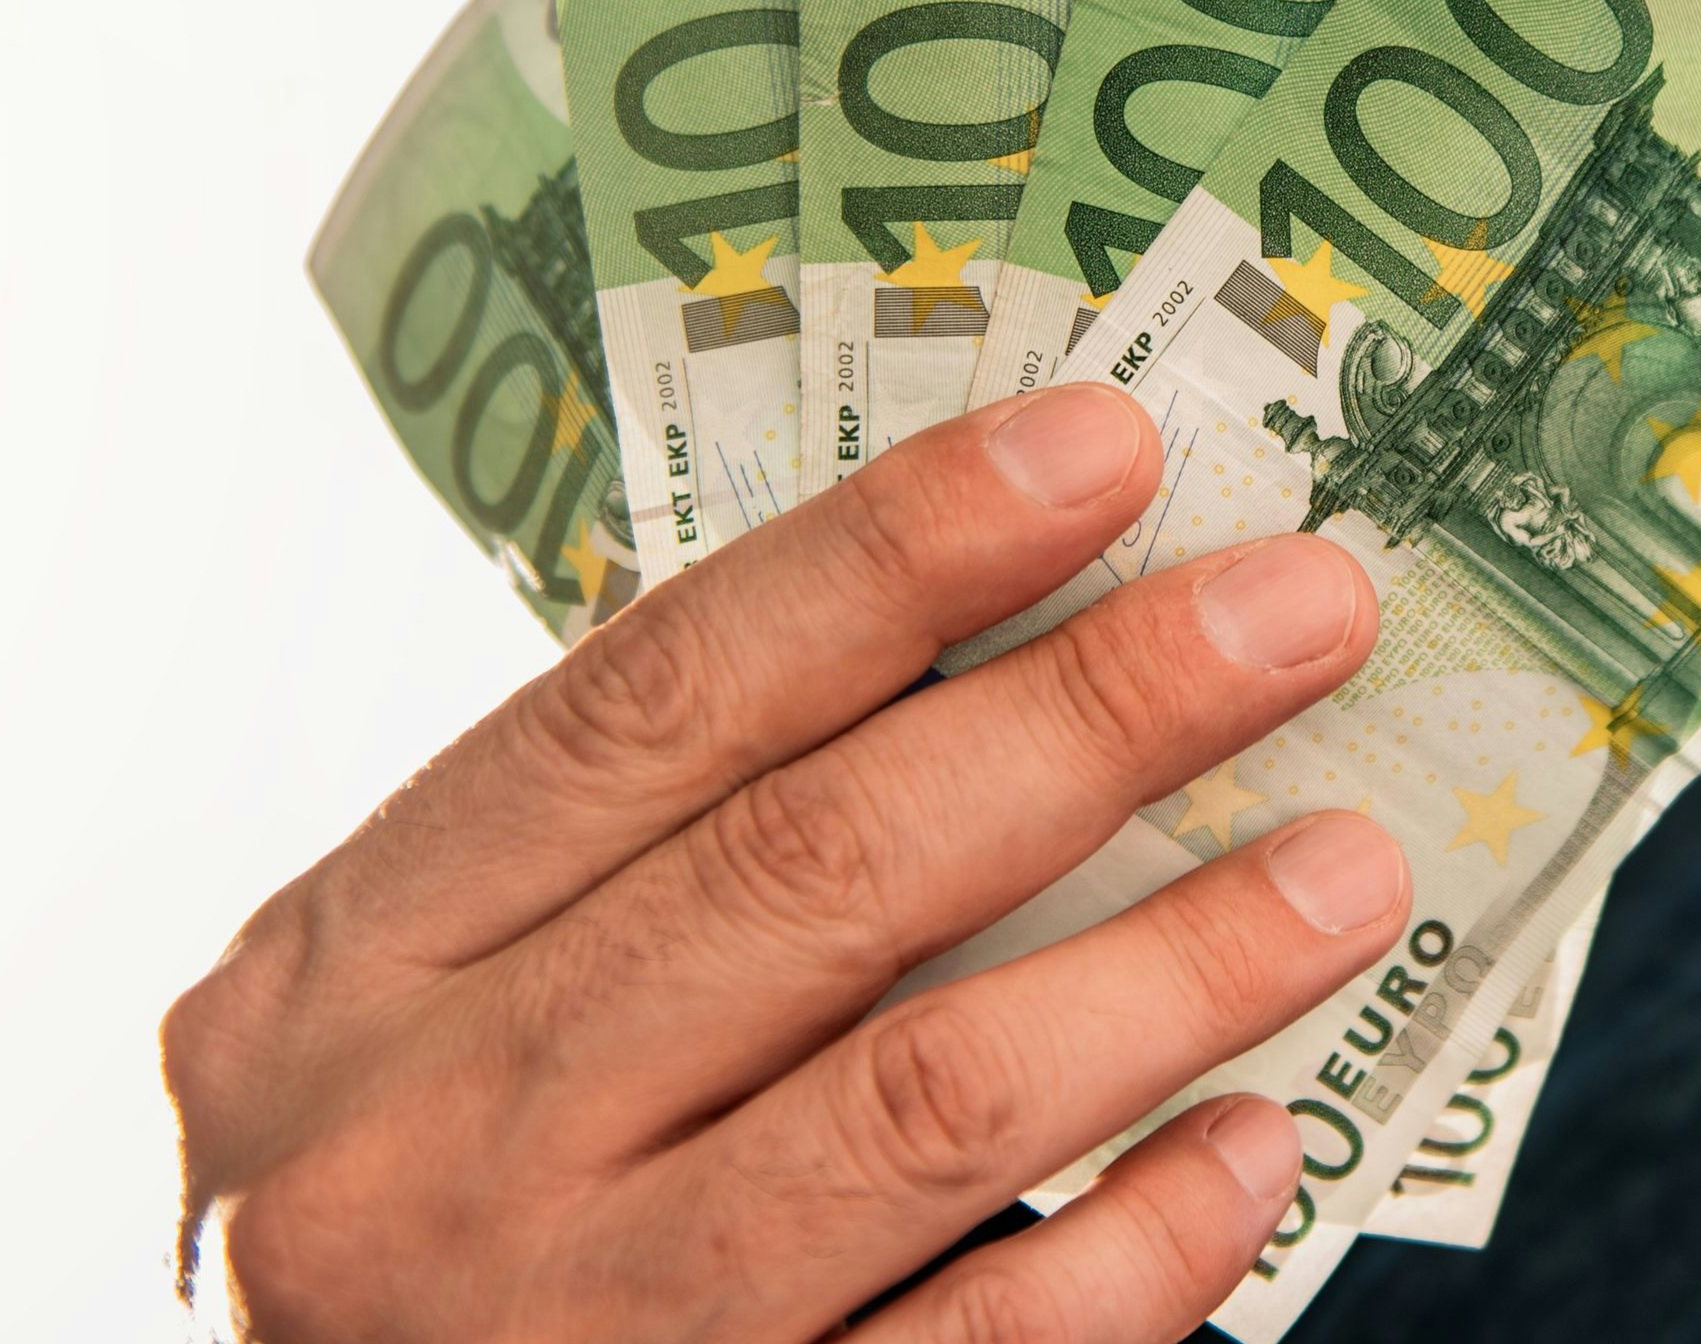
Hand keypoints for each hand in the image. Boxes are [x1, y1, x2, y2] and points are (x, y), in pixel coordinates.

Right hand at [164, 385, 1402, 1340]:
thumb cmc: (409, 1234)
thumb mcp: (417, 1028)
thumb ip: (634, 873)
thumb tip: (989, 662)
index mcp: (350, 973)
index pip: (654, 700)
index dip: (892, 554)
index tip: (1100, 445)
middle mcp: (440, 1144)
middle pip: (815, 868)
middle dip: (1092, 714)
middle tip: (1303, 611)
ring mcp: (576, 1330)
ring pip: (925, 1097)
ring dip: (1170, 964)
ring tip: (1349, 865)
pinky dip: (1141, 1237)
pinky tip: (1257, 1142)